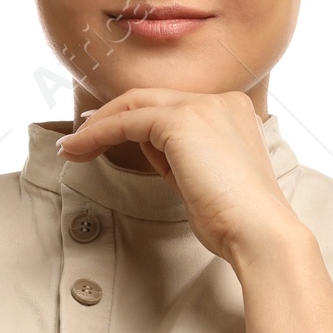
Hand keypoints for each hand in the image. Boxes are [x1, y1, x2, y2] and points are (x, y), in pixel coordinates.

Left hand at [55, 88, 301, 262]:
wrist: (260, 234)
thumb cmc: (236, 221)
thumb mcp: (206, 179)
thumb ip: (182, 157)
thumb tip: (152, 147)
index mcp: (232, 111)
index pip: (174, 107)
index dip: (135, 118)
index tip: (106, 134)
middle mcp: (220, 100)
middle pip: (151, 98)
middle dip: (111, 116)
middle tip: (80, 136)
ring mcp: (203, 107)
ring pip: (136, 105)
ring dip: (99, 126)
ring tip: (72, 148)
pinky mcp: (182, 121)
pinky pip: (128, 121)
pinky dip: (99, 134)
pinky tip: (79, 148)